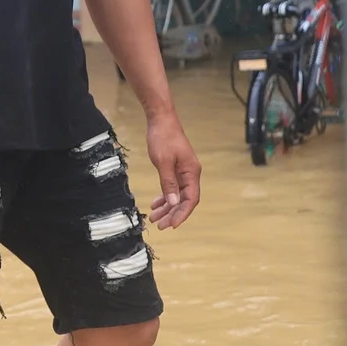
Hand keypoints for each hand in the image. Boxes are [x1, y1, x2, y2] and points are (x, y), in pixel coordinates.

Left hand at [144, 112, 200, 229]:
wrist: (161, 120)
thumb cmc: (163, 137)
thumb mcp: (163, 161)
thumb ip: (168, 183)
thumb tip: (173, 203)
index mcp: (192, 172)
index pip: (191, 199)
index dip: (182, 213)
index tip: (172, 225)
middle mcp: (190, 174)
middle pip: (184, 200)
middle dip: (173, 214)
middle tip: (160, 225)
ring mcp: (183, 172)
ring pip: (177, 196)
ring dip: (167, 208)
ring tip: (155, 218)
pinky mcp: (175, 169)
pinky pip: (172, 188)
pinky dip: (164, 197)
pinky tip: (156, 204)